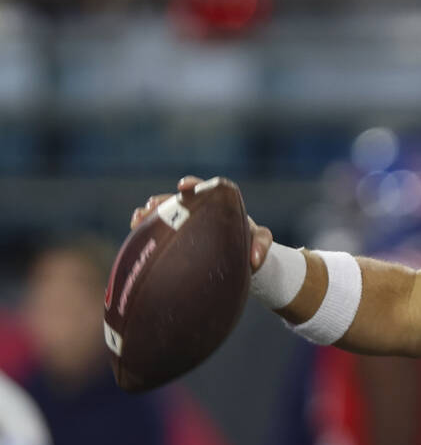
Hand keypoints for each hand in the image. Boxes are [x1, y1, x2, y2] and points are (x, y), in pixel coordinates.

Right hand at [129, 176, 273, 270]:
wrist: (234, 257)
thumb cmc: (246, 242)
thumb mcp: (256, 240)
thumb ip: (261, 244)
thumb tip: (255, 260)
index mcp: (217, 203)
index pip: (204, 188)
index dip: (193, 184)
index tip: (183, 186)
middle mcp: (196, 209)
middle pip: (177, 200)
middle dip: (163, 200)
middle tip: (153, 205)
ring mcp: (182, 223)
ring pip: (162, 214)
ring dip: (150, 214)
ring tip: (139, 219)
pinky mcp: (172, 237)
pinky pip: (155, 231)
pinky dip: (145, 230)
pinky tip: (135, 231)